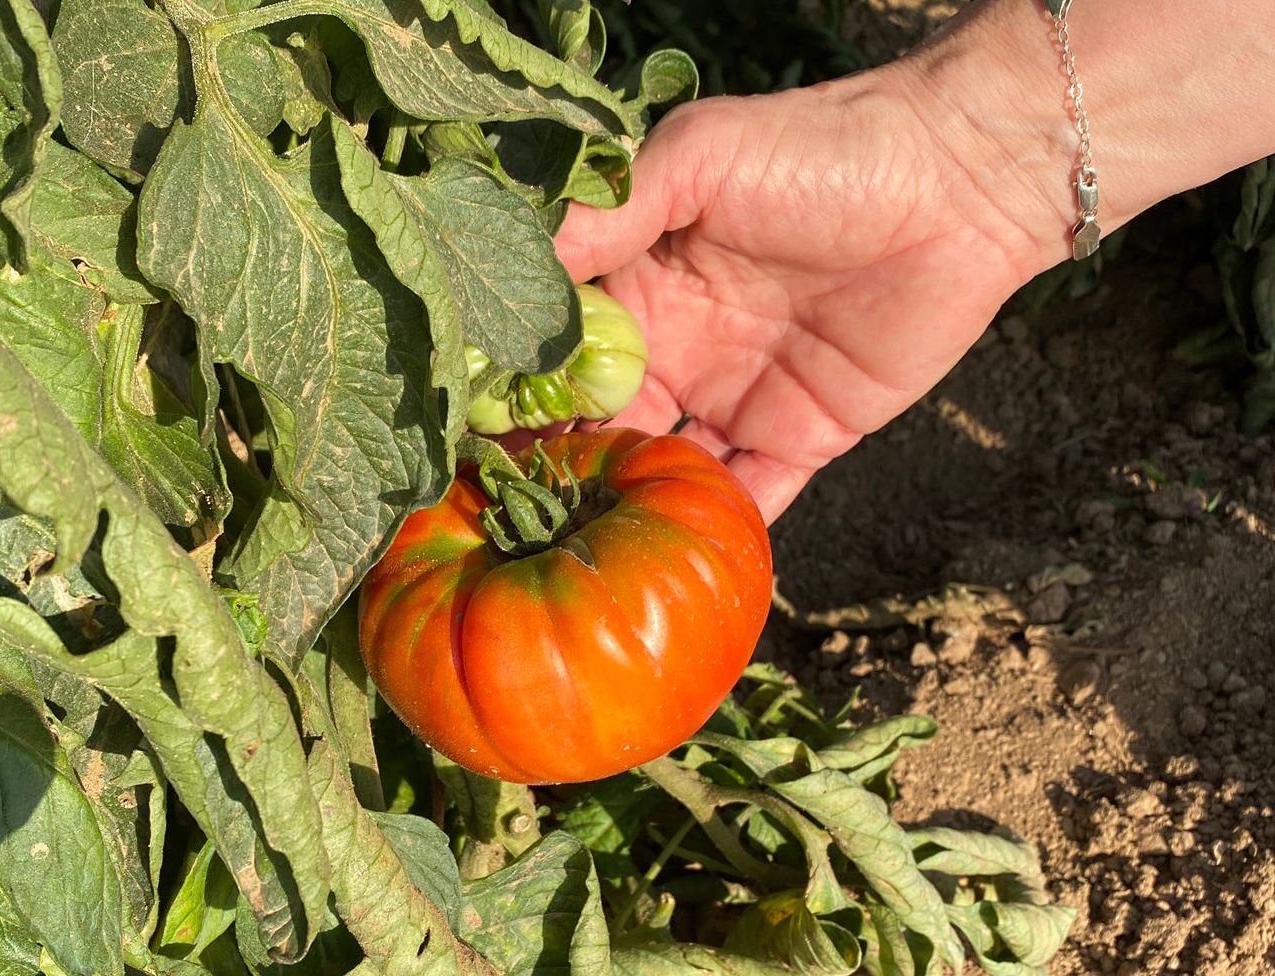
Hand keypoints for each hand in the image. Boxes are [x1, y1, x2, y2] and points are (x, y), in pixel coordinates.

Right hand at [555, 75, 1047, 522]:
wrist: (957, 182)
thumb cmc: (820, 153)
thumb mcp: (698, 158)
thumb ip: (609, 212)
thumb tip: (521, 267)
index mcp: (642, 284)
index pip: (565, 355)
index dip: (522, 396)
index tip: (473, 441)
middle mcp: (679, 347)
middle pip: (604, 425)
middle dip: (564, 470)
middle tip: (514, 519)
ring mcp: (738, 396)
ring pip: (667, 472)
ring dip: (630, 510)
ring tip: (579, 557)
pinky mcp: (803, 436)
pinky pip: (752, 497)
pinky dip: (716, 532)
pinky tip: (670, 570)